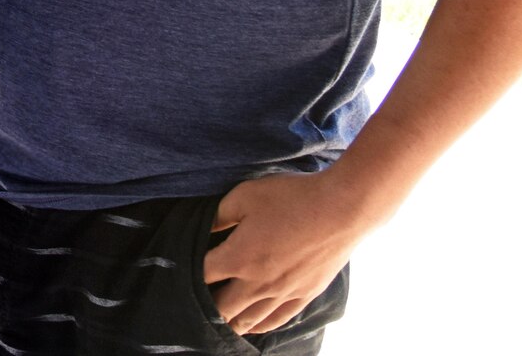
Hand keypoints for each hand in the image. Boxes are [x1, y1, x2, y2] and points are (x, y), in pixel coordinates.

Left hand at [204, 169, 379, 334]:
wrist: (342, 209)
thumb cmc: (292, 197)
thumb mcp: (245, 195)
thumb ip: (219, 215)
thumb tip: (202, 228)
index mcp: (239, 258)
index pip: (202, 275)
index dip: (187, 271)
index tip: (179, 269)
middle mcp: (258, 283)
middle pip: (221, 307)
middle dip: (204, 304)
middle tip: (192, 300)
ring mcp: (283, 293)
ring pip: (248, 320)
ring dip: (229, 321)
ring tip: (215, 321)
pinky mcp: (304, 295)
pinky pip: (276, 320)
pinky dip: (259, 326)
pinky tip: (251, 326)